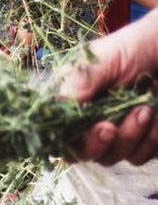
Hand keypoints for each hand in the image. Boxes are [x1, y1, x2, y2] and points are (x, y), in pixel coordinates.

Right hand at [59, 9, 157, 165]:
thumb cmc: (133, 48)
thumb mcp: (102, 59)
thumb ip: (80, 82)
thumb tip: (57, 105)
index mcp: (69, 97)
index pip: (56, 130)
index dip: (69, 138)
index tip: (95, 127)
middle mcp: (86, 118)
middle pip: (79, 151)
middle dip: (97, 143)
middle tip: (111, 127)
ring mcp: (112, 131)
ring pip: (110, 157)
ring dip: (130, 137)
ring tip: (147, 108)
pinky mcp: (137, 140)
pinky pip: (137, 156)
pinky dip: (151, 140)